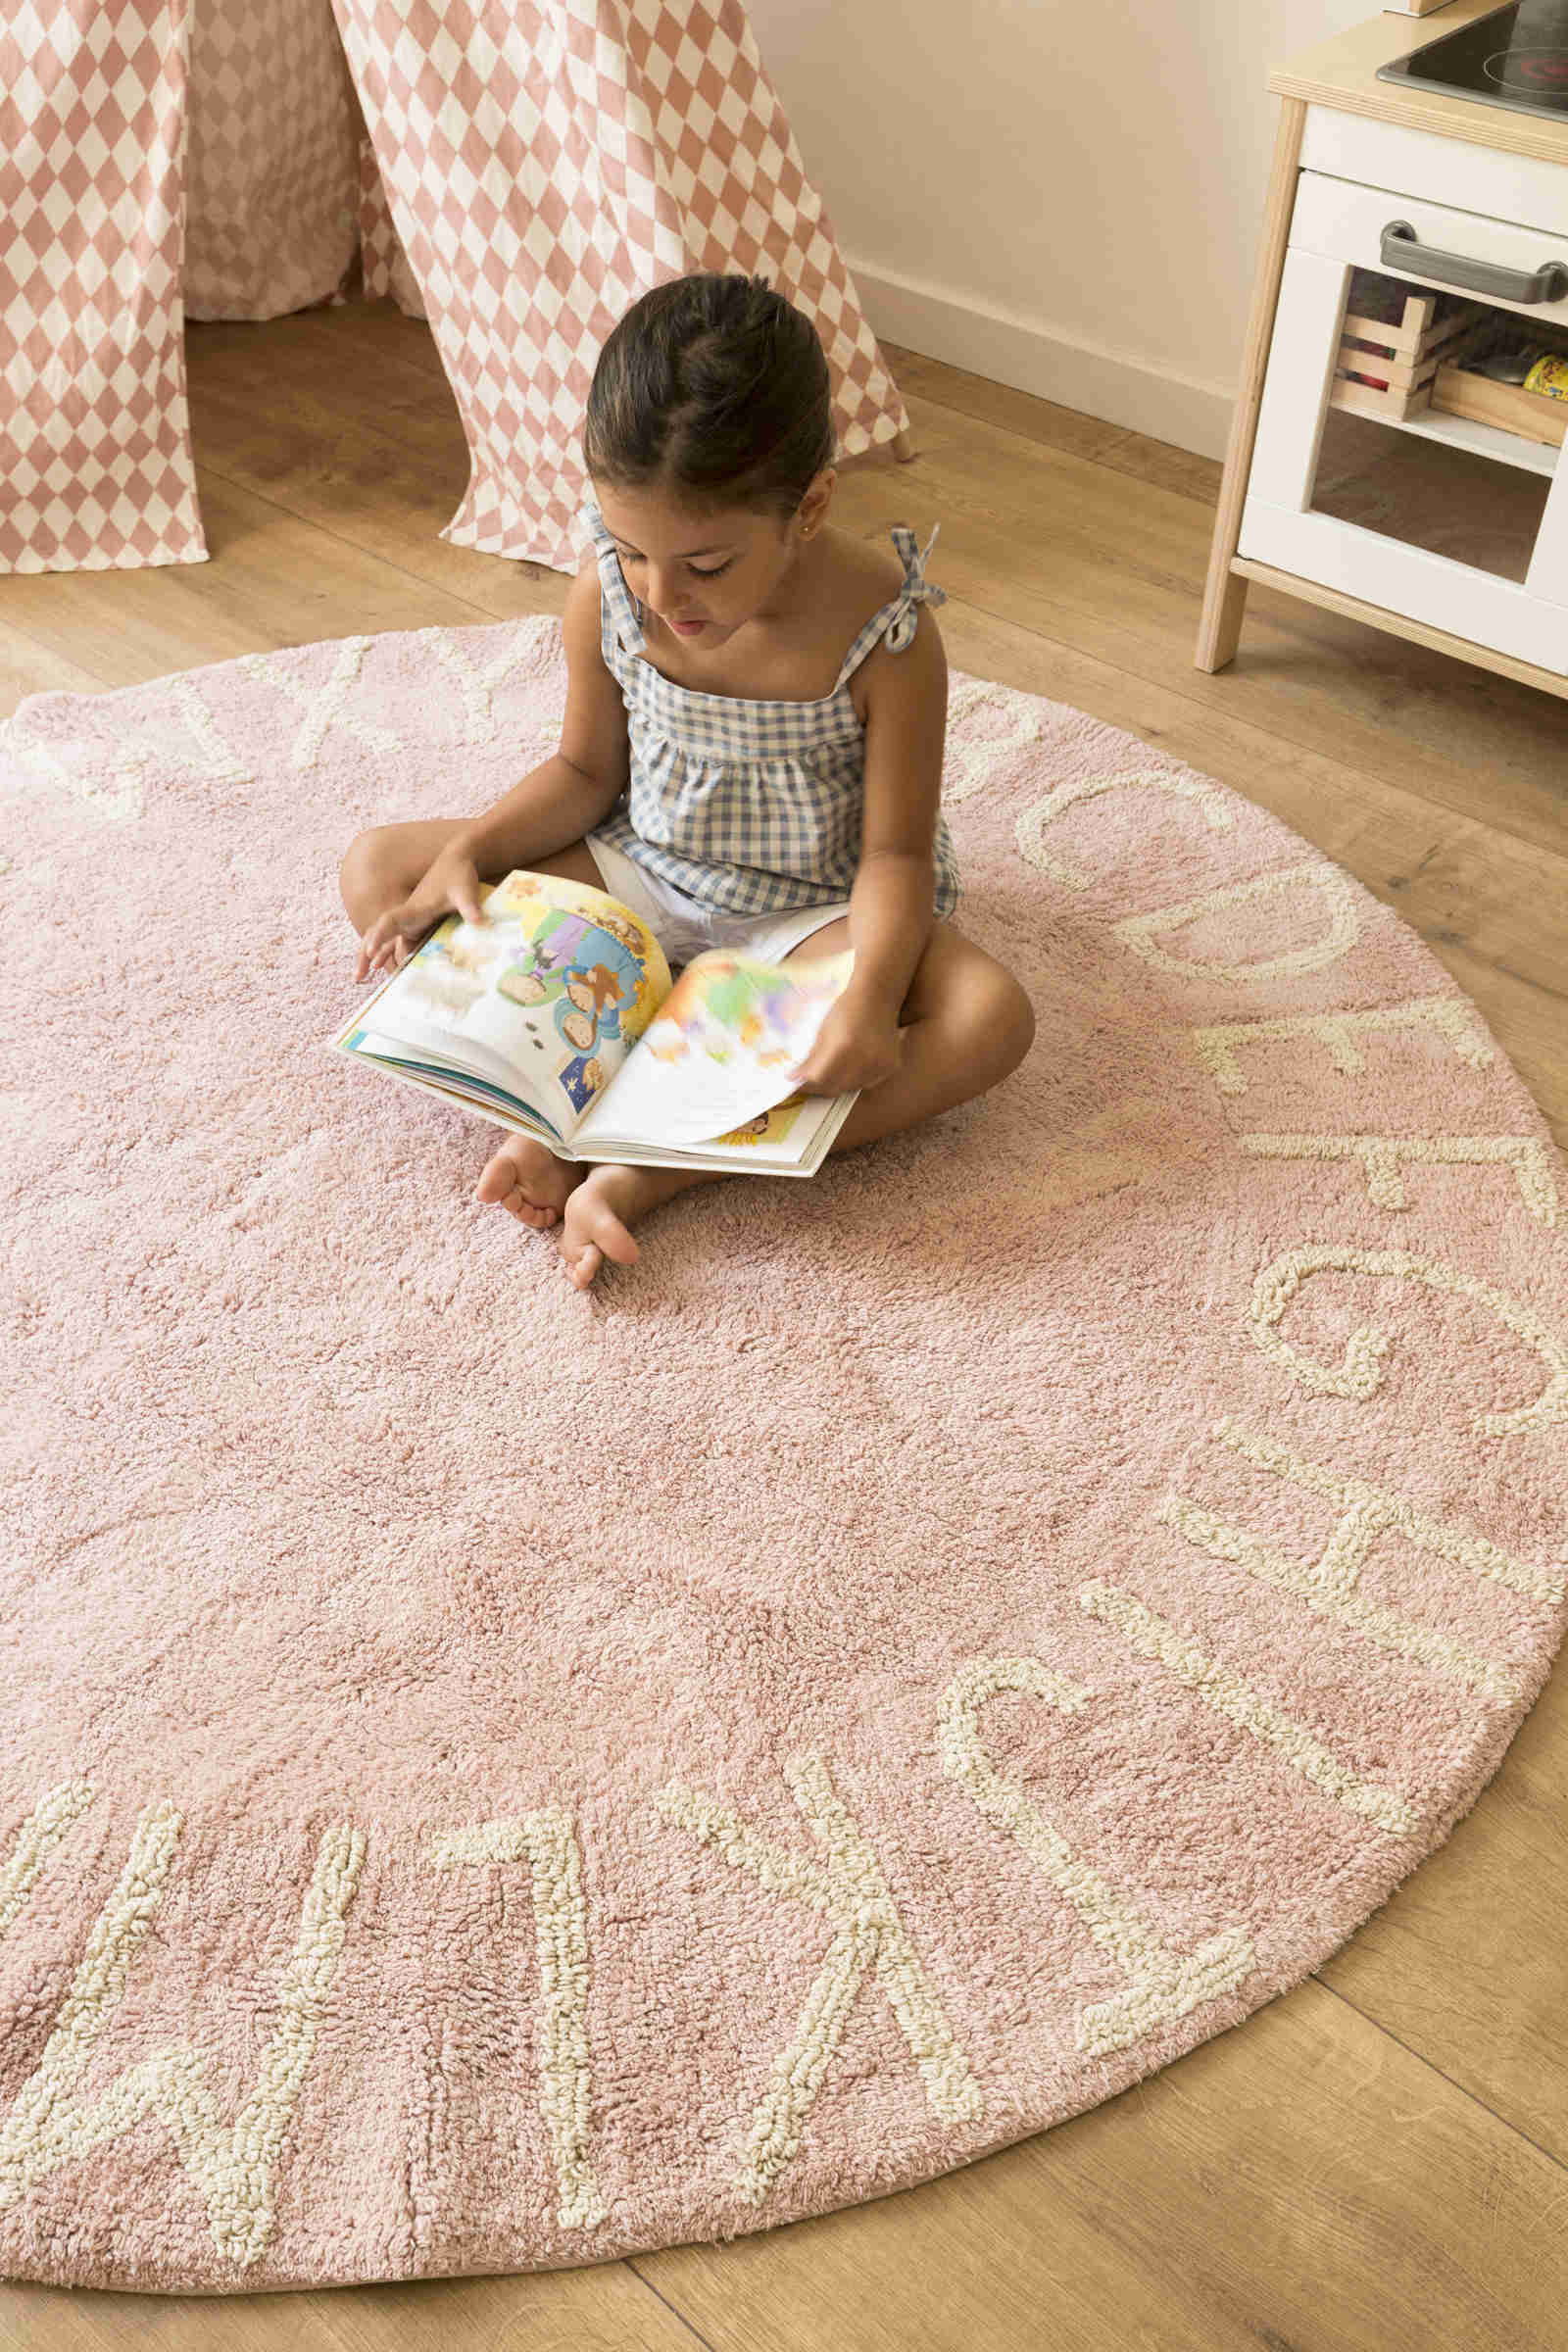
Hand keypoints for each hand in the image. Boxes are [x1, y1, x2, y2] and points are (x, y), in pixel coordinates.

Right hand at [355, 847, 487, 981]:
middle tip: (357, 976)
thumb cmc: (459, 874)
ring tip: (360, 978)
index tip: (370, 950)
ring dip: (371, 957)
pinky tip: (382, 969)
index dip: (379, 935)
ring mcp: (409, 921)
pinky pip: (398, 943)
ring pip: (385, 941)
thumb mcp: (465, 892)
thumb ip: (470, 908)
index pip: (390, 922)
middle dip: (365, 953)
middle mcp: (406, 916)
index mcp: (414, 908)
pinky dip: (388, 955)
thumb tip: (481, 923)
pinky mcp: (416, 925)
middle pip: (378, 934)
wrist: (456, 861)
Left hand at [791, 994, 903, 1095]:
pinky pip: (867, 1083)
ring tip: (828, 1074)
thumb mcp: (823, 1032)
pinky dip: (855, 1080)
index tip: (793, 1082)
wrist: (877, 997)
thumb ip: (811, 1059)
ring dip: (837, 1085)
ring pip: (851, 1088)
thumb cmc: (846, 1010)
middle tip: (808, 1083)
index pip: (819, 1078)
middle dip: (818, 1088)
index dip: (805, 1084)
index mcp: (843, 1048)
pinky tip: (850, 1068)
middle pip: (835, 1088)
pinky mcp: (891, 1067)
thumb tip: (795, 1078)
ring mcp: (880, 1065)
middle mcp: (864, 1060)